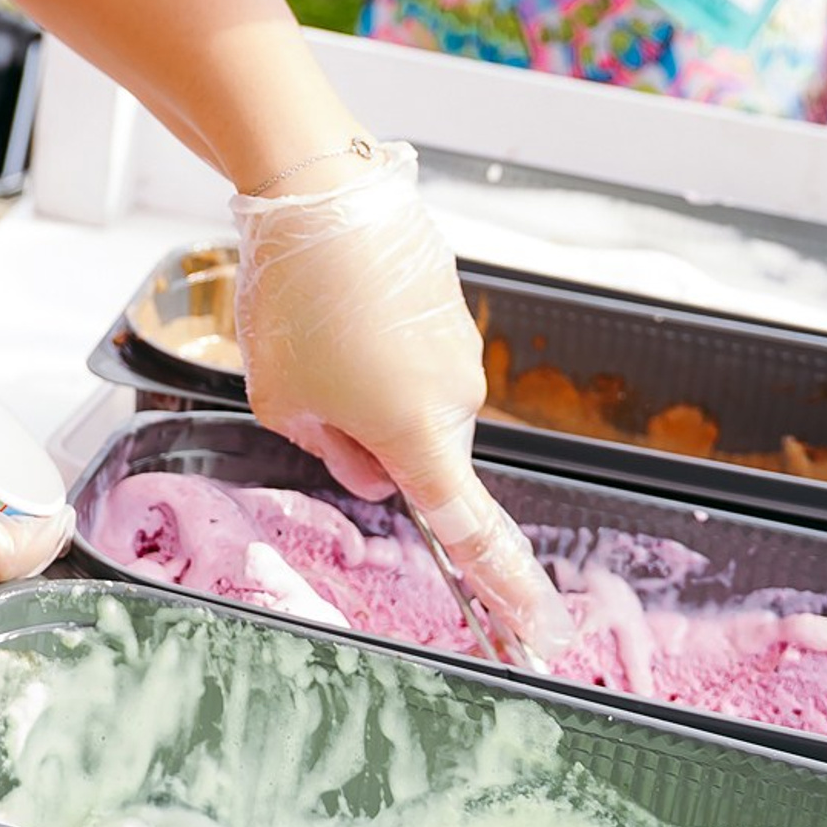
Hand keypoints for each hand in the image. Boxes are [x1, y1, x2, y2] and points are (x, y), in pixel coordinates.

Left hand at [230, 141, 571, 662]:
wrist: (318, 193)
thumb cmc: (295, 302)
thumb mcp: (284, 401)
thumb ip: (333, 451)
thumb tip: (371, 468)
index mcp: (420, 436)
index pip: (471, 532)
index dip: (507, 590)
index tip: (541, 634)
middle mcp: (457, 398)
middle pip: (417, 452)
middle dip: (367, 437)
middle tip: (311, 380)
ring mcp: (461, 349)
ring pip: (412, 400)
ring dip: (369, 383)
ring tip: (320, 326)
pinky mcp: (452, 306)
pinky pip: (414, 351)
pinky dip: (378, 341)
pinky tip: (339, 299)